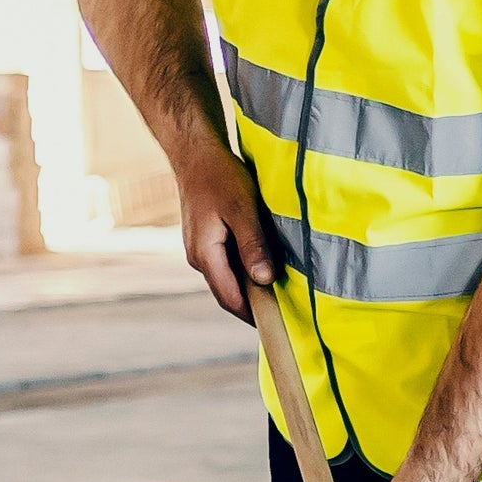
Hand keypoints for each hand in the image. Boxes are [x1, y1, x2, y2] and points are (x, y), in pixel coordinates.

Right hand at [176, 149, 278, 324]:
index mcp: (205, 256)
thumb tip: (264, 280)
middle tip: (285, 314)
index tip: (279, 326)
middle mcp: (199, 260)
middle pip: (229, 294)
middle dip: (254, 306)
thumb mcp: (242, 210)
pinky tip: (265, 266)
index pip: (231, 299)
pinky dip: (245, 271)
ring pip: (229, 280)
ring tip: (280, 293)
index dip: (254, 315)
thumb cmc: (220, 178)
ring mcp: (200, 251)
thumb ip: (253, 245)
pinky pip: (227, 265)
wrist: (196, 155)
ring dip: (251, 287)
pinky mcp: (206, 242)